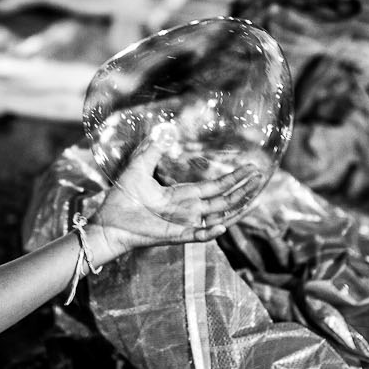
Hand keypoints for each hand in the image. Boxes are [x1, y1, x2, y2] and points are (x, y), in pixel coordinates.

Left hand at [86, 126, 262, 263]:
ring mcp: (183, 224)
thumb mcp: (138, 167)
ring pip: (218, 216)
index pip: (215, 187)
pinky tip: (223, 226)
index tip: (250, 168)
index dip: (233, 178)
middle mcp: (188, 210)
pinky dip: (210, 233)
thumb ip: (152, 150)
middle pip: (223, 200)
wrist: (107, 221)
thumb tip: (162, 132)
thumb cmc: (121, 198)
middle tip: (261, 176)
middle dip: (242, 188)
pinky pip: (196, 236)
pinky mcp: (173, 236)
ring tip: (254, 198)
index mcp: (182, 195)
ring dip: (236, 208)